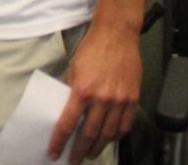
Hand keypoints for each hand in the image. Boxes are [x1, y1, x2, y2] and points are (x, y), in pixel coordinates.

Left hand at [48, 23, 139, 162]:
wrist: (117, 35)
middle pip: (89, 134)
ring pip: (108, 134)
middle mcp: (102, 100)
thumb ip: (72, 91)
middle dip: (79, 151)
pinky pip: (125, 125)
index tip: (54, 153)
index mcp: (82, 91)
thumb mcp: (73, 69)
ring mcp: (119, 101)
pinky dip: (116, 136)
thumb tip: (68, 110)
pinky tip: (109, 139)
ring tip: (90, 154)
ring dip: (98, 147)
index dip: (59, 142)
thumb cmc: (92, 49)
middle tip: (73, 159)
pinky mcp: (133, 99)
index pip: (67, 124)